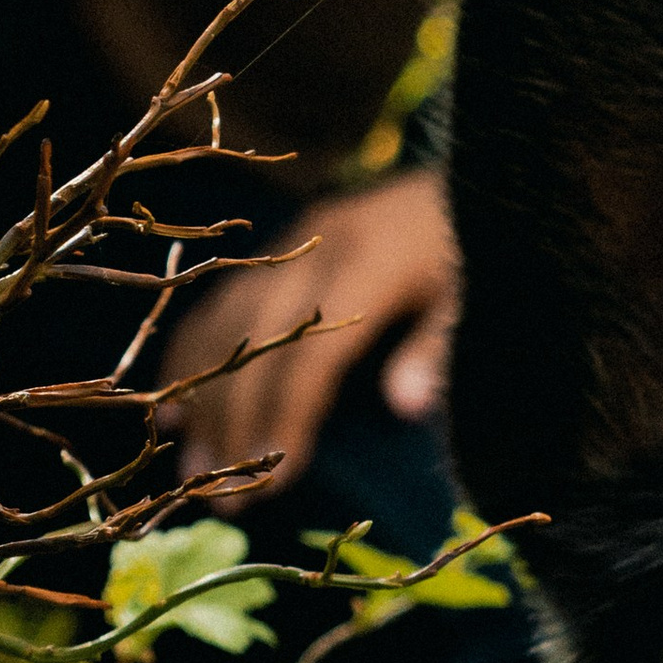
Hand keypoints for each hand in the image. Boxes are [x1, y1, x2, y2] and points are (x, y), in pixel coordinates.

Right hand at [160, 163, 456, 493]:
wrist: (483, 169)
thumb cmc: (484, 244)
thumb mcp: (477, 291)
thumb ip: (439, 345)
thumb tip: (407, 407)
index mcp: (369, 262)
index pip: (311, 351)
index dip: (287, 415)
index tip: (273, 477)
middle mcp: (319, 247)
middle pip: (257, 341)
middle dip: (234, 420)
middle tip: (218, 493)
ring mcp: (297, 241)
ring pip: (230, 321)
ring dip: (206, 395)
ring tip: (193, 466)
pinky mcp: (288, 242)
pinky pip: (225, 297)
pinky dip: (195, 351)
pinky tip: (178, 404)